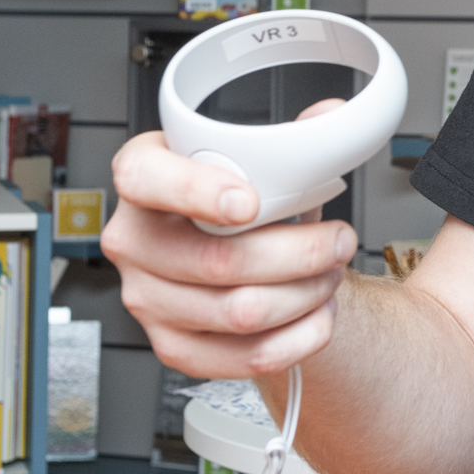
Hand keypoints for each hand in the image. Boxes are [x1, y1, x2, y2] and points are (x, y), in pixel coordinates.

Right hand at [104, 100, 356, 381]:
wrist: (233, 253)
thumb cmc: (237, 202)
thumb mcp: (255, 158)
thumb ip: (292, 136)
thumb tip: (330, 116)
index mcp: (142, 176)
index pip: (145, 179)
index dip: (196, 191)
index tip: (249, 201)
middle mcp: (133, 240)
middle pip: (216, 260)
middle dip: (300, 252)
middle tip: (340, 241)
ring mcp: (147, 299)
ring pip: (240, 312)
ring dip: (306, 294)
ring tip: (332, 274)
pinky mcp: (173, 347)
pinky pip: (243, 357)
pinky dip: (298, 338)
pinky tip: (318, 314)